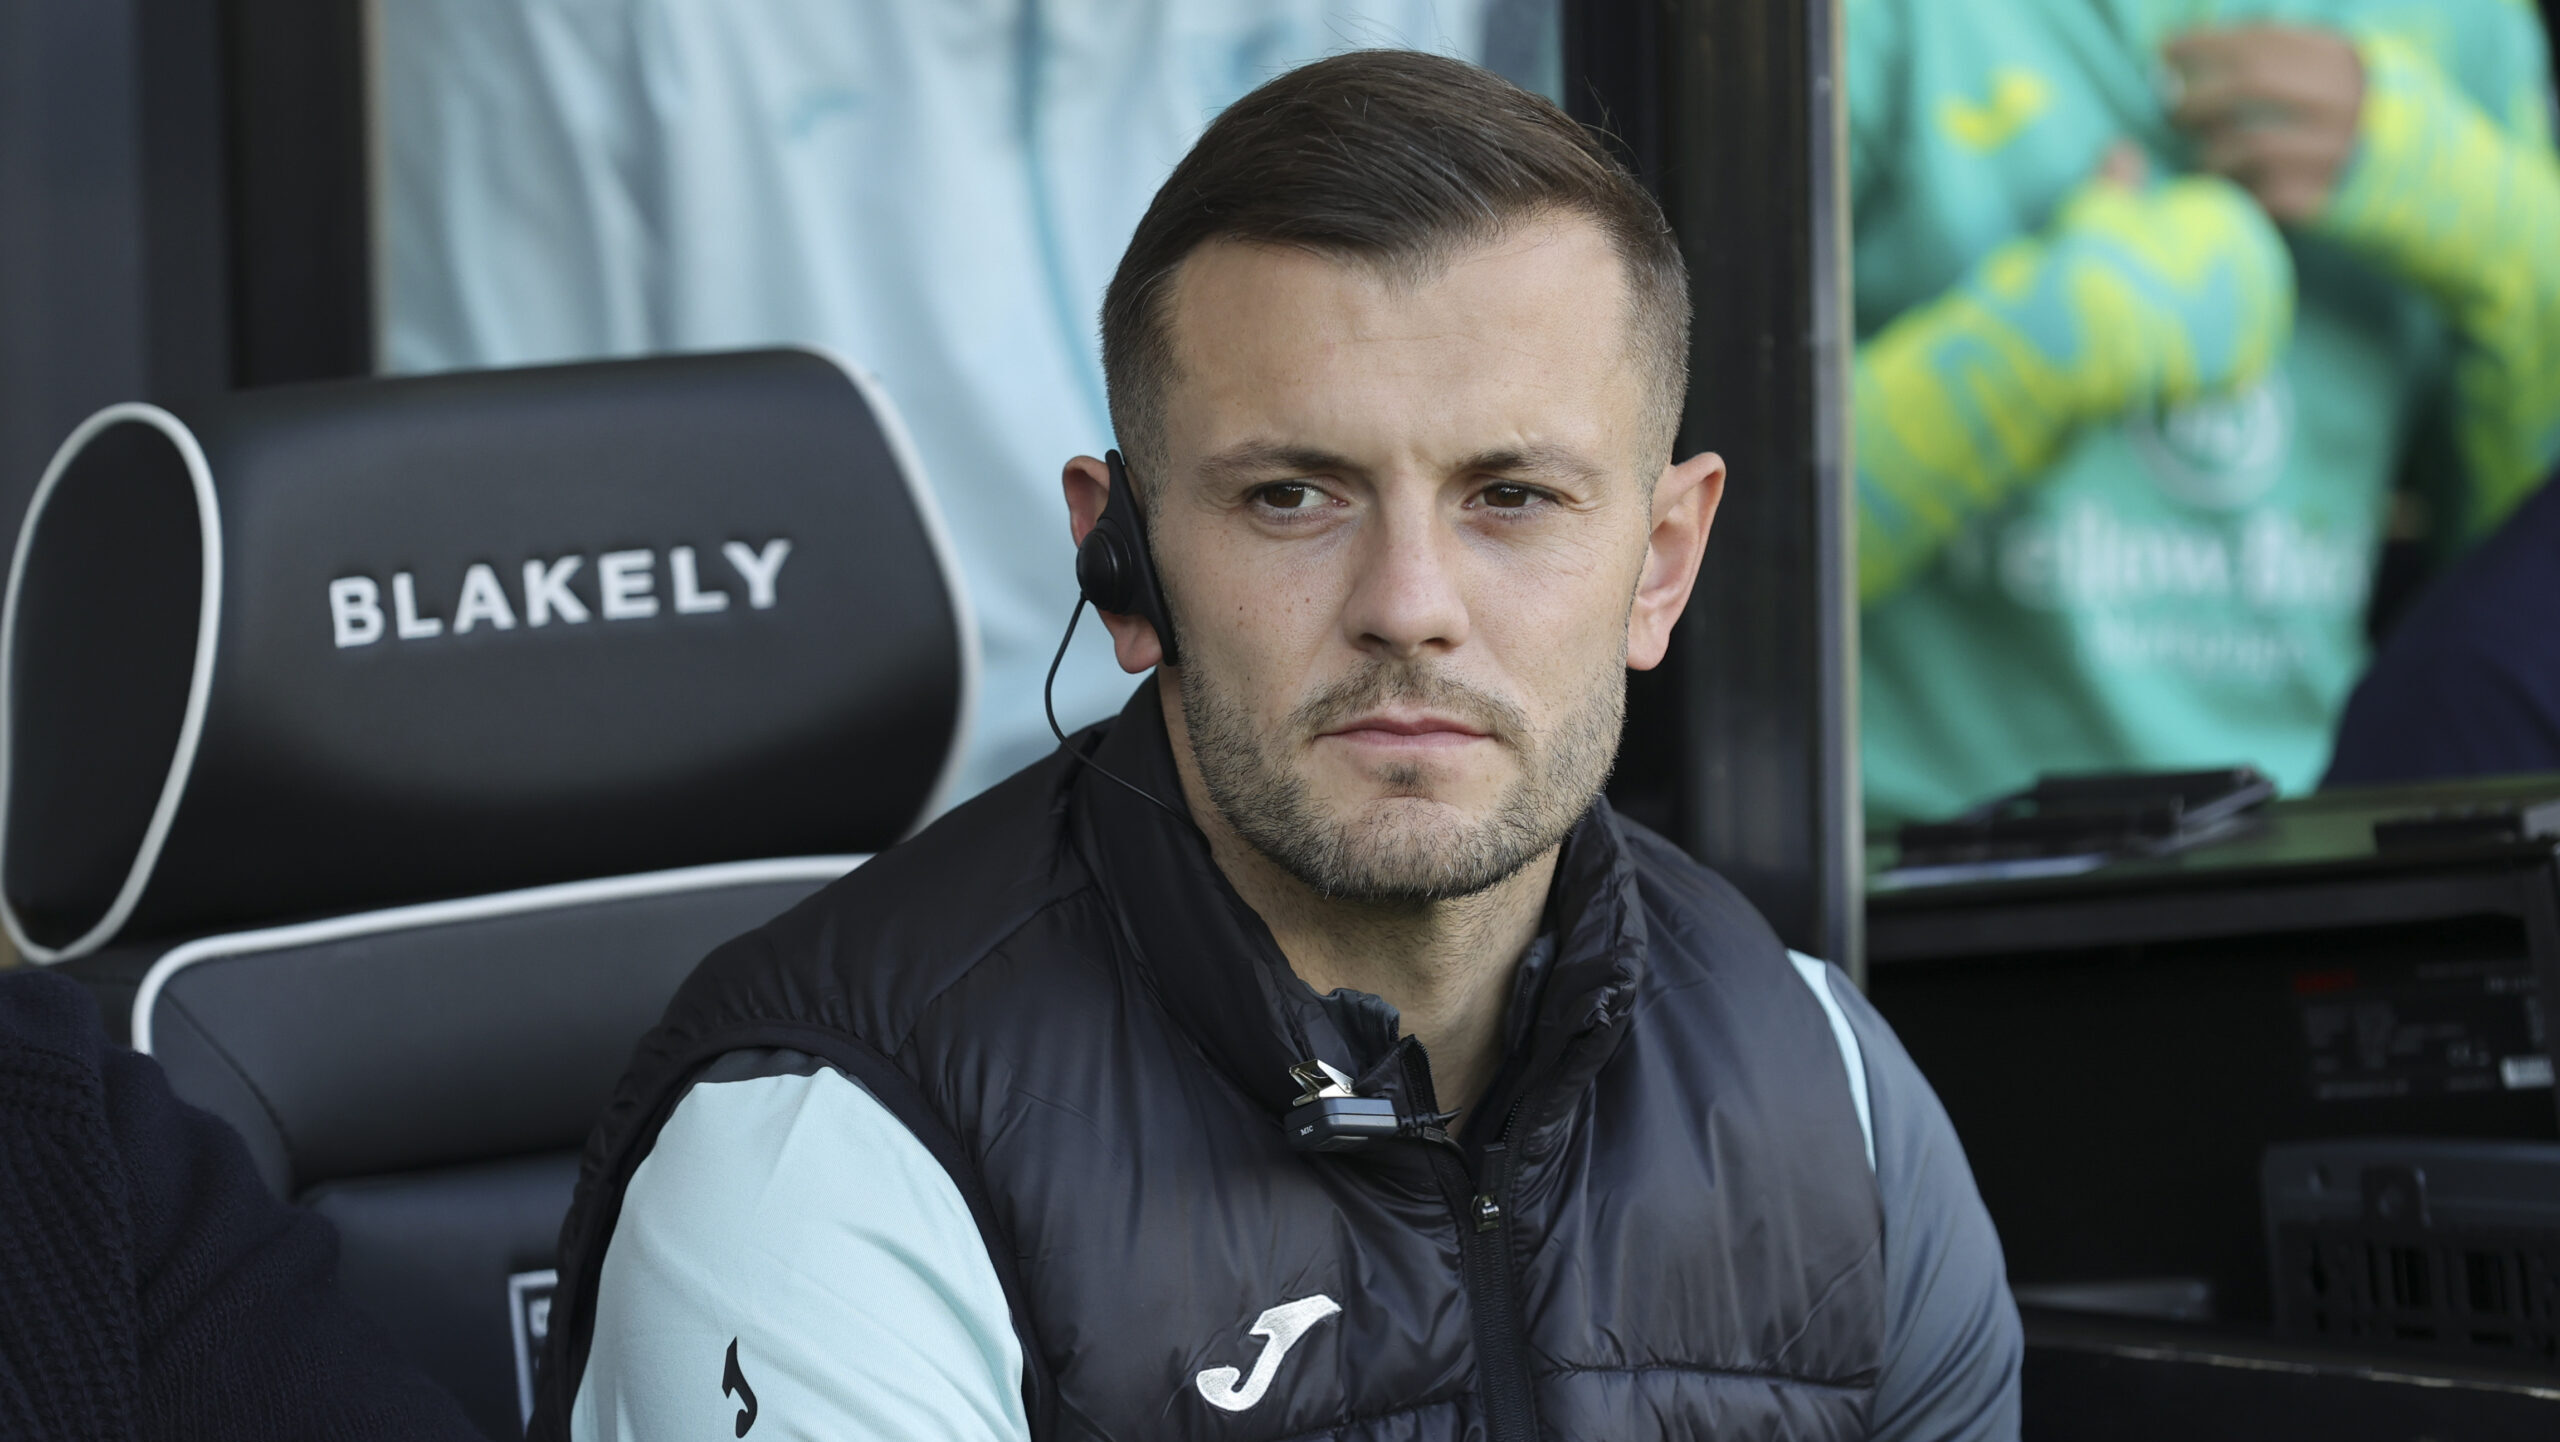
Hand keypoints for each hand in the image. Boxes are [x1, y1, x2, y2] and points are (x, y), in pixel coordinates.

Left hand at [2166, 25, 2364, 222]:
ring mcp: (2338, 151)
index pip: (2260, 40)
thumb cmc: (2347, 115)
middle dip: (2197, 94)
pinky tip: (2229, 185)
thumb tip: (2189, 51)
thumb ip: (2278, 54)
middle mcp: (2343, 100)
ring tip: (2204, 153)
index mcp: (2340, 60)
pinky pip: (2262, 193)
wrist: (2415, 175)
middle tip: (2171, 110)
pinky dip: (2235, 188)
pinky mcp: (2328, 198)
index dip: (2203, 44)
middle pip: (2252, 82)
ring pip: (2250, 144)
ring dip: (2210, 150)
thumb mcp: (2331, 69)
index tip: (2163, 51)